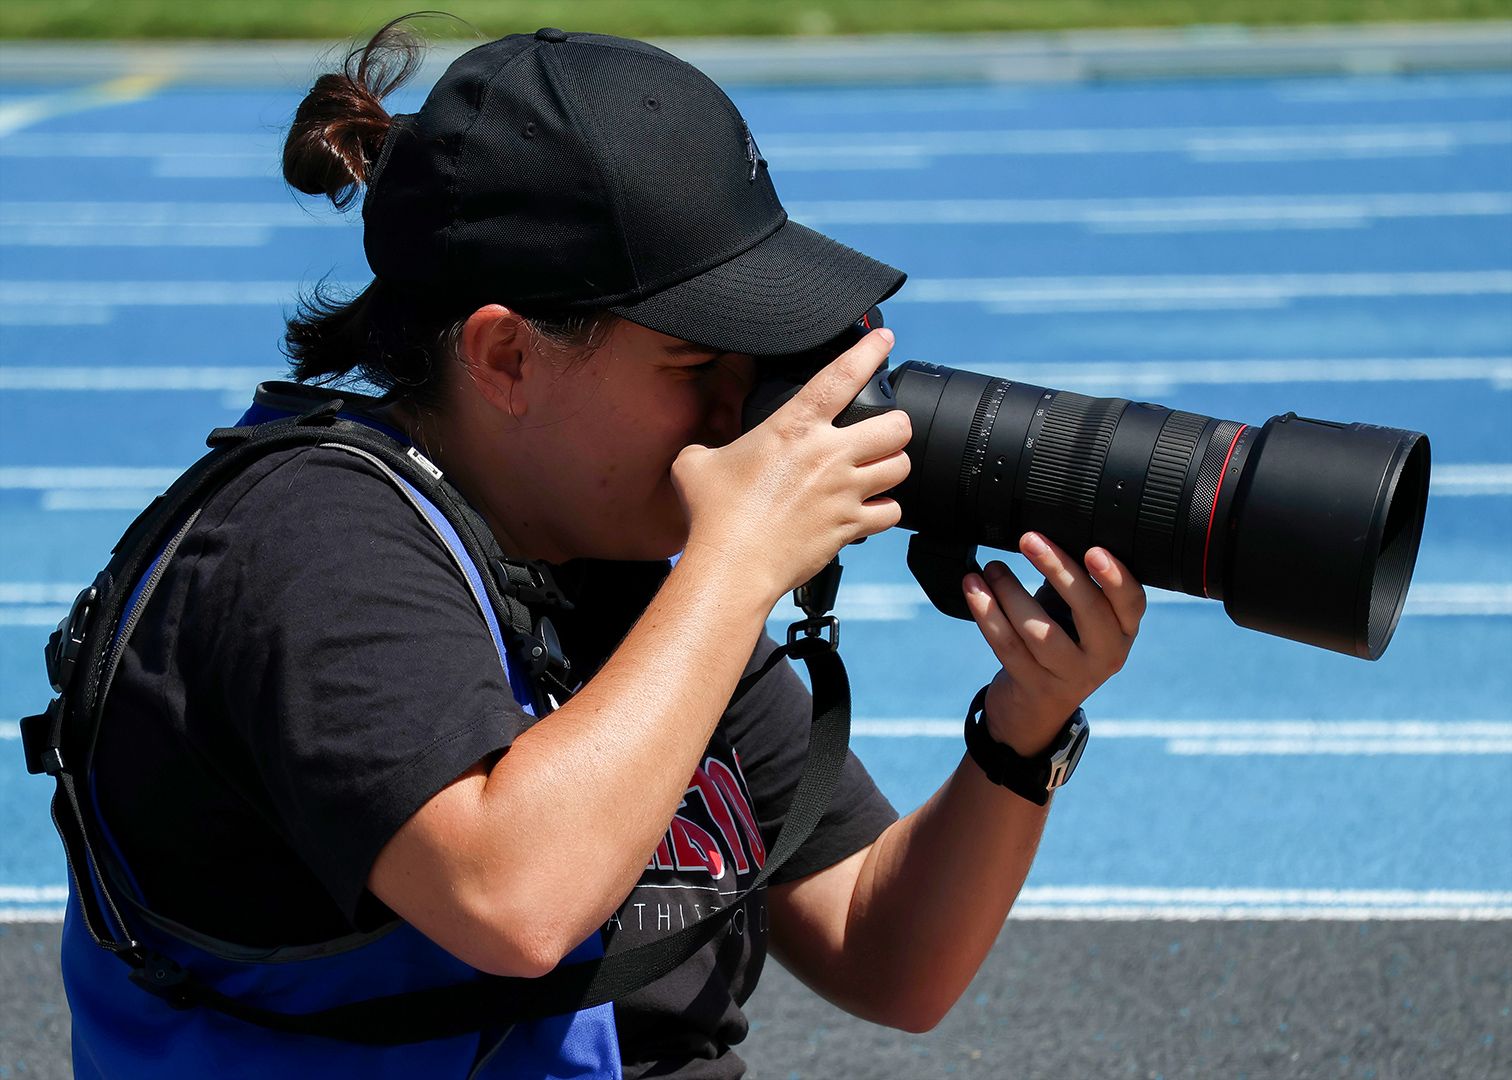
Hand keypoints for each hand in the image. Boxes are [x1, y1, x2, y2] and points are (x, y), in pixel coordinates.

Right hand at [671, 328, 911, 603]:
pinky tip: (871, 509)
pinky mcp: (850, 526)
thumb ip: (709, 446)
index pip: (842, 376)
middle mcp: (828, 454)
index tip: (884, 339)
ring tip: (879, 469)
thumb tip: (701, 451)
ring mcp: (844, 491)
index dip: (869, 352)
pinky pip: (891, 512)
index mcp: (794, 427)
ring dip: (893, 465)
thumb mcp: (696, 463)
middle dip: (894, 425)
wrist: (732, 565)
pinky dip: (885, 510)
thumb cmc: (714, 514)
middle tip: (881, 432)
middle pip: (896, 425)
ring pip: (901, 466)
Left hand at [961, 532, 1144, 755]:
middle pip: (1089, 611)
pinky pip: (1007, 645)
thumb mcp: (1077, 615)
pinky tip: (973, 588)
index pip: (1132, 602)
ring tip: (991, 567)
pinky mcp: (1034, 686)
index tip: (1093, 550)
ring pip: (1040, 631)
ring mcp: (1070, 676)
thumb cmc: (1060, 642)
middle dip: (1058, 570)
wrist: (1036, 711)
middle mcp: (1106, 655)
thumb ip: (1075, 581)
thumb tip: (1045, 531)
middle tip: (1029, 539)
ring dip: (1011, 592)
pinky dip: (986, 612)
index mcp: (1123, 631)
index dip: (1115, 577)